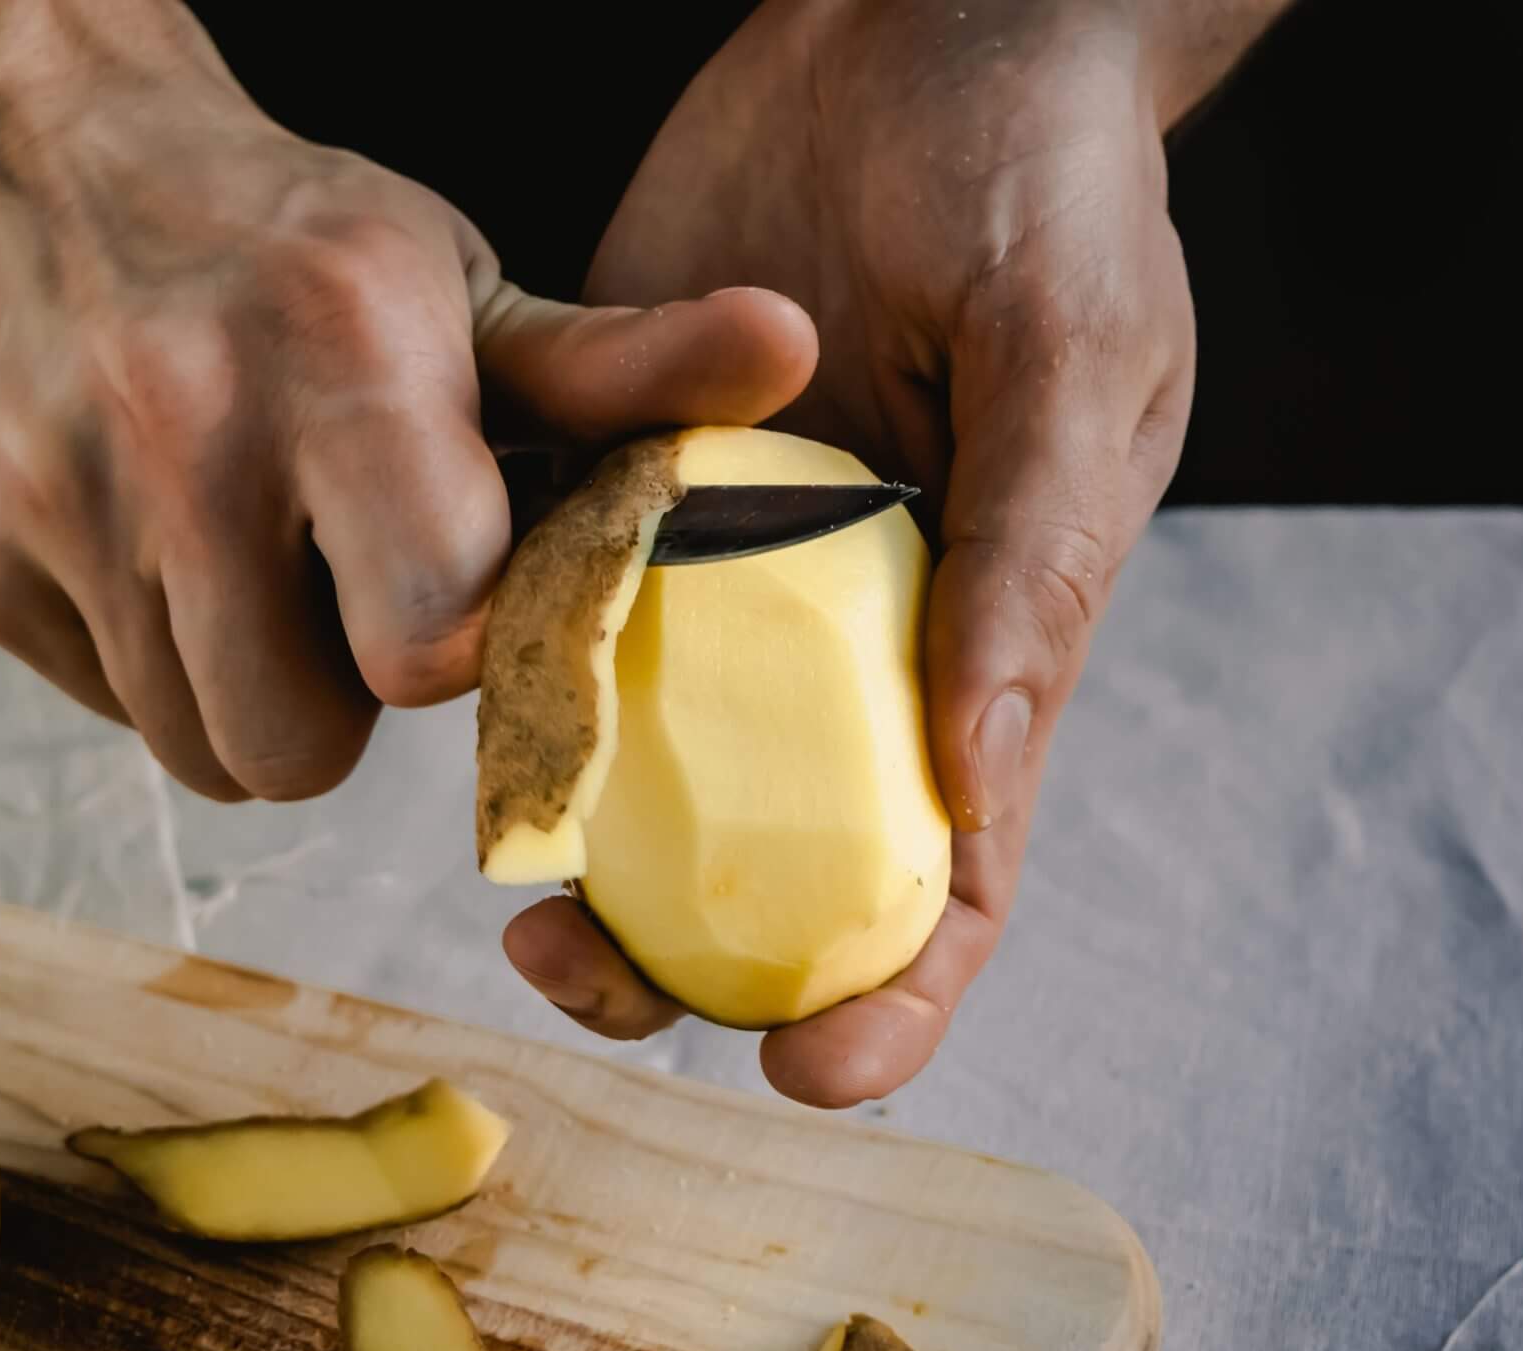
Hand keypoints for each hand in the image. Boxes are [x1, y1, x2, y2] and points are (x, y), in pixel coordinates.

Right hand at [0, 2, 817, 801]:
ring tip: (235, 558)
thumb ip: (617, 368)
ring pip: (196, 747)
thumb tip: (789, 351)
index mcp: (344, 354)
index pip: (430, 638)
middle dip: (332, 706)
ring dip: (237, 688)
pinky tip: (135, 539)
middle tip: (327, 593)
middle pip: (297, 748)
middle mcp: (184, 421)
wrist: (12, 138)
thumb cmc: (275, 239)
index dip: (454, 655)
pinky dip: (133, 654)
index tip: (448, 603)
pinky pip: (98, 705)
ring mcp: (54, 492)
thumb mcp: (455, 286)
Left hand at [508, 0, 1248, 1105]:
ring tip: (512, 895)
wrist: (916, 26)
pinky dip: (504, 669)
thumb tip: (976, 781)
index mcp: (979, 641)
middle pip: (767, 856)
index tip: (819, 1074)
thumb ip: (1028, 571)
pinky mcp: (614, 485)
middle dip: (686, 959)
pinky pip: (550, 605)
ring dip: (573, 850)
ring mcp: (718, 571)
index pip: (954, 868)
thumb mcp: (1072, 364)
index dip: (899, 991)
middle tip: (584, 977)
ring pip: (638, 761)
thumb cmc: (1044, 187)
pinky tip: (450, 698)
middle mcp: (838, 636)